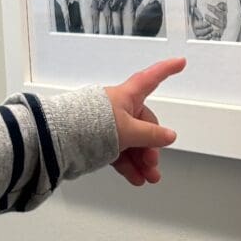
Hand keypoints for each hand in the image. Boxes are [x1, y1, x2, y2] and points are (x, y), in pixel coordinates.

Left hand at [106, 58, 183, 185]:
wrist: (59, 140)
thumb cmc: (94, 125)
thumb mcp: (128, 131)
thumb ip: (151, 135)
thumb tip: (170, 136)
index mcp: (127, 96)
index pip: (151, 78)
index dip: (167, 70)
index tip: (181, 61)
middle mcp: (119, 108)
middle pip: (144, 125)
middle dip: (151, 147)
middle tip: (153, 165)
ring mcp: (108, 126)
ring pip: (132, 143)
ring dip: (142, 161)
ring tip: (149, 178)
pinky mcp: (97, 142)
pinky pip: (118, 152)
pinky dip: (128, 165)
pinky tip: (136, 178)